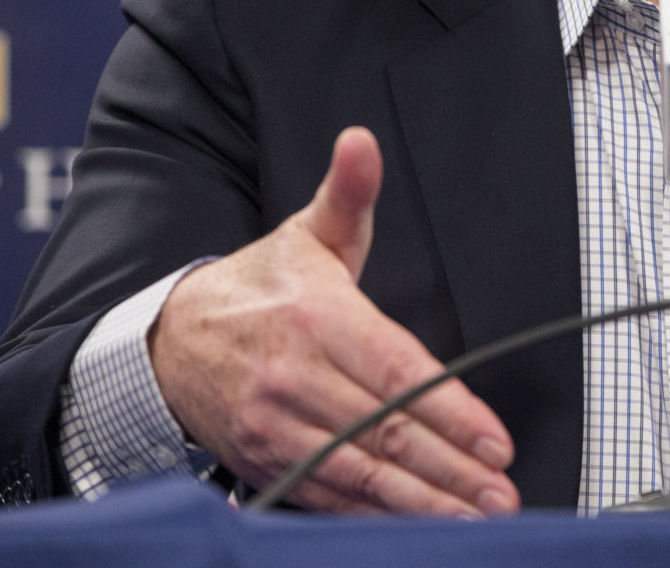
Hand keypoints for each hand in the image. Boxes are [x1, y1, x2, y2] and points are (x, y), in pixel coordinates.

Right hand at [149, 126, 519, 515]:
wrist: (168, 340)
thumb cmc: (259, 287)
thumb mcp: (307, 232)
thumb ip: (348, 193)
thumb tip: (362, 142)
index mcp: (316, 319)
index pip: (397, 374)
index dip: (450, 411)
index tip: (494, 440)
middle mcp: (295, 378)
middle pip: (385, 433)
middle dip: (449, 470)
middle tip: (501, 493)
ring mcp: (277, 427)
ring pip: (359, 473)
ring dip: (420, 503)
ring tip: (474, 519)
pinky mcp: (265, 462)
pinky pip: (325, 496)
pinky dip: (371, 517)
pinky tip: (417, 527)